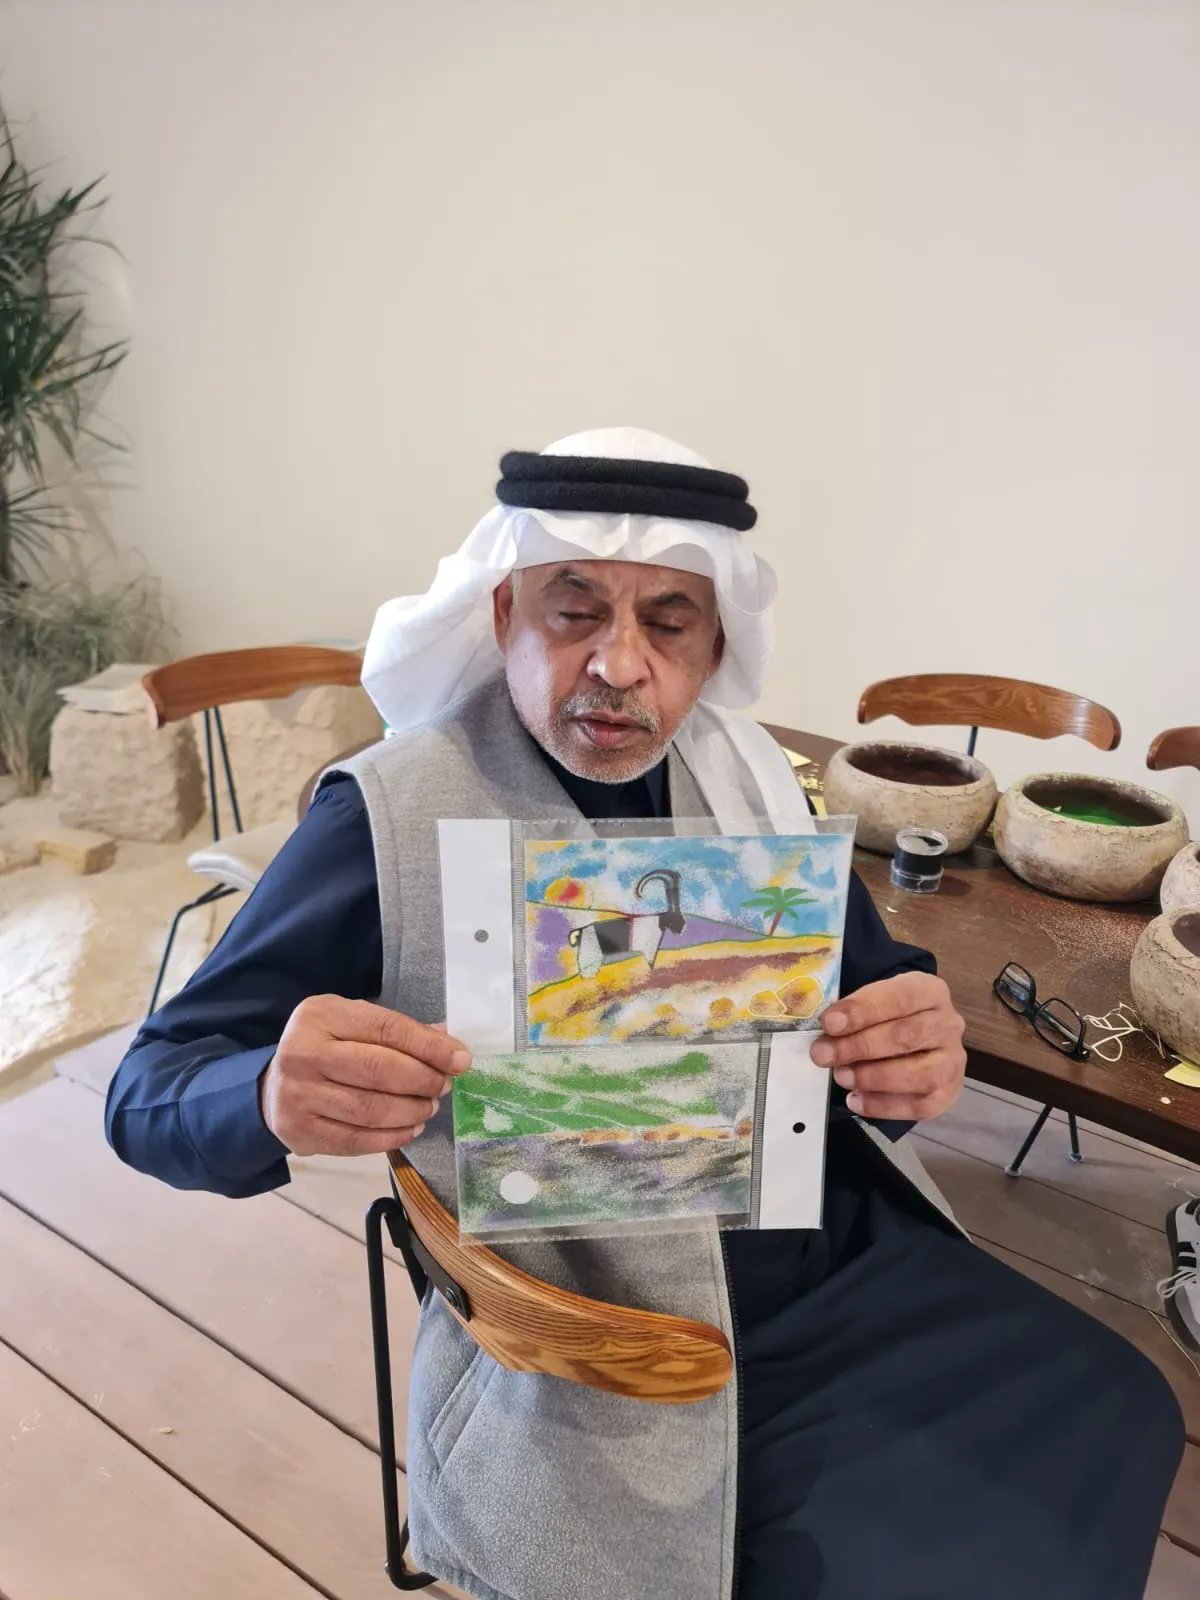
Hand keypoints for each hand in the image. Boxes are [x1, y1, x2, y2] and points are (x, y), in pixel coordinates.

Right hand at [261, 996, 471, 1156]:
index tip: (461, 1060)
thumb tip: (450, 1048)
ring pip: (370, 1109)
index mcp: (321, 1015)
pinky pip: (356, 1140)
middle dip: (423, 1080)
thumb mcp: (353, 1024)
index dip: (429, 1047)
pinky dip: (391, 1137)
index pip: (386, 1029)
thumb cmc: (326, 1049)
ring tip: (428, 1107)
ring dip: (411, 1111)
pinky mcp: (300, 1131)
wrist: (272, 1087)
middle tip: (443, 1086)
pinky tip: (409, 1129)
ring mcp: (298, 1094)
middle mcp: (303, 1052)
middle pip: (380, 1070)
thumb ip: (397, 1033)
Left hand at [810, 971, 965, 1121]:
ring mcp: (952, 1059)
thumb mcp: (873, 1000)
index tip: (830, 1023)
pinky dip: (885, 1106)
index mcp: (929, 991)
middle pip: (907, 1036)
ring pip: (921, 1074)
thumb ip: (853, 1011)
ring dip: (875, 1077)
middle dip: (860, 1047)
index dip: (863, 1010)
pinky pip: (922, 1105)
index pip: (900, 997)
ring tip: (841, 1077)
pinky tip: (856, 1101)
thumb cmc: (887, 1016)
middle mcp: (948, 1024)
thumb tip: (825, 1029)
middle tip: (823, 1054)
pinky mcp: (949, 1091)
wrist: (915, 1035)